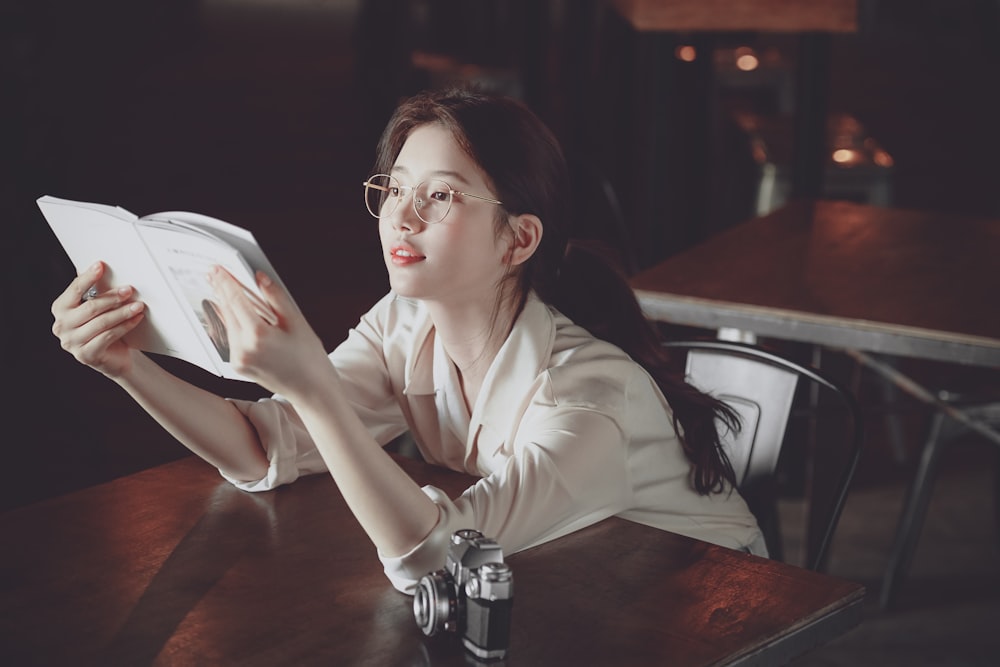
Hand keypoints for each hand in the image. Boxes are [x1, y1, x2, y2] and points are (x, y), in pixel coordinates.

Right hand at [51, 261, 145, 377]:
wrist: (114, 356)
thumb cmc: (105, 327)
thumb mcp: (99, 307)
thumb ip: (97, 291)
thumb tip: (104, 268)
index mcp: (60, 308)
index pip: (74, 290)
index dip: (88, 277)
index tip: (100, 265)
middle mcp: (61, 326)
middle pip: (90, 307)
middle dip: (112, 297)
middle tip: (129, 290)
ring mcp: (71, 342)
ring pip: (101, 322)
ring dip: (123, 312)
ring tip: (138, 306)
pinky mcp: (86, 355)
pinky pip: (108, 337)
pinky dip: (125, 326)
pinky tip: (136, 319)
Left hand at [207, 266, 329, 397]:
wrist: (312, 392)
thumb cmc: (310, 359)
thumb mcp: (297, 322)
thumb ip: (276, 297)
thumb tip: (260, 279)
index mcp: (258, 335)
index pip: (235, 300)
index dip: (225, 281)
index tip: (217, 268)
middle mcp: (243, 349)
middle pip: (226, 311)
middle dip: (220, 291)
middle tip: (213, 273)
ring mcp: (238, 360)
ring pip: (227, 324)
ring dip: (225, 306)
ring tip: (221, 288)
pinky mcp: (239, 366)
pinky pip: (231, 338)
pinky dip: (231, 322)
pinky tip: (233, 312)